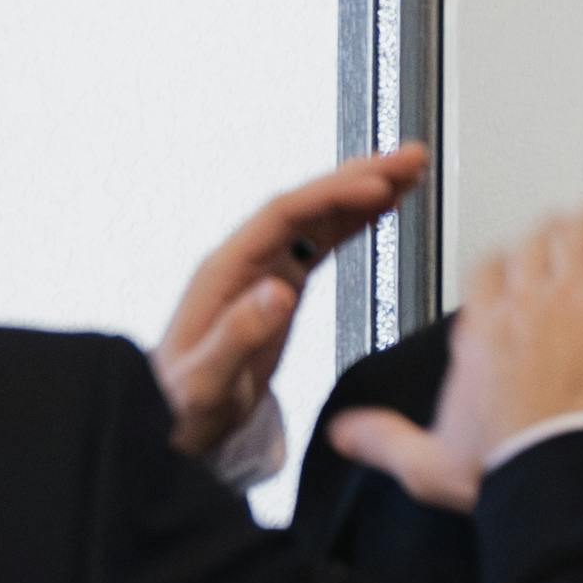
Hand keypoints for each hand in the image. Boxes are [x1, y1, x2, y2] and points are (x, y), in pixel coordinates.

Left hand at [153, 145, 424, 461]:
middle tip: (411, 159)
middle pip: (306, 203)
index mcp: (225, 273)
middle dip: (359, 177)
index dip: (331, 196)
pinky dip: (354, 222)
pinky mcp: (278, 287)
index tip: (376, 186)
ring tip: (411, 171)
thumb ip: (237, 336)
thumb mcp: (204, 383)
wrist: (171, 424)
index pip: (283, 215)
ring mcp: (262, 271)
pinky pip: (320, 242)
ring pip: (318, 217)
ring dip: (363, 191)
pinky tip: (383, 209)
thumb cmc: (180, 407)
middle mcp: (244, 261)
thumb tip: (279, 291)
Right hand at [326, 203, 582, 512]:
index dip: (498, 262)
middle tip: (555, 234)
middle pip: (531, 243)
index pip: (484, 267)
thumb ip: (381, 439)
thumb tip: (343, 434)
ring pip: (576, 234)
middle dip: (543, 236)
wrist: (554, 472)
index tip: (506, 265)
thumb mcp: (424, 461)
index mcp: (478, 329)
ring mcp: (571, 298)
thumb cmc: (499, 466)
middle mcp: (521, 302)